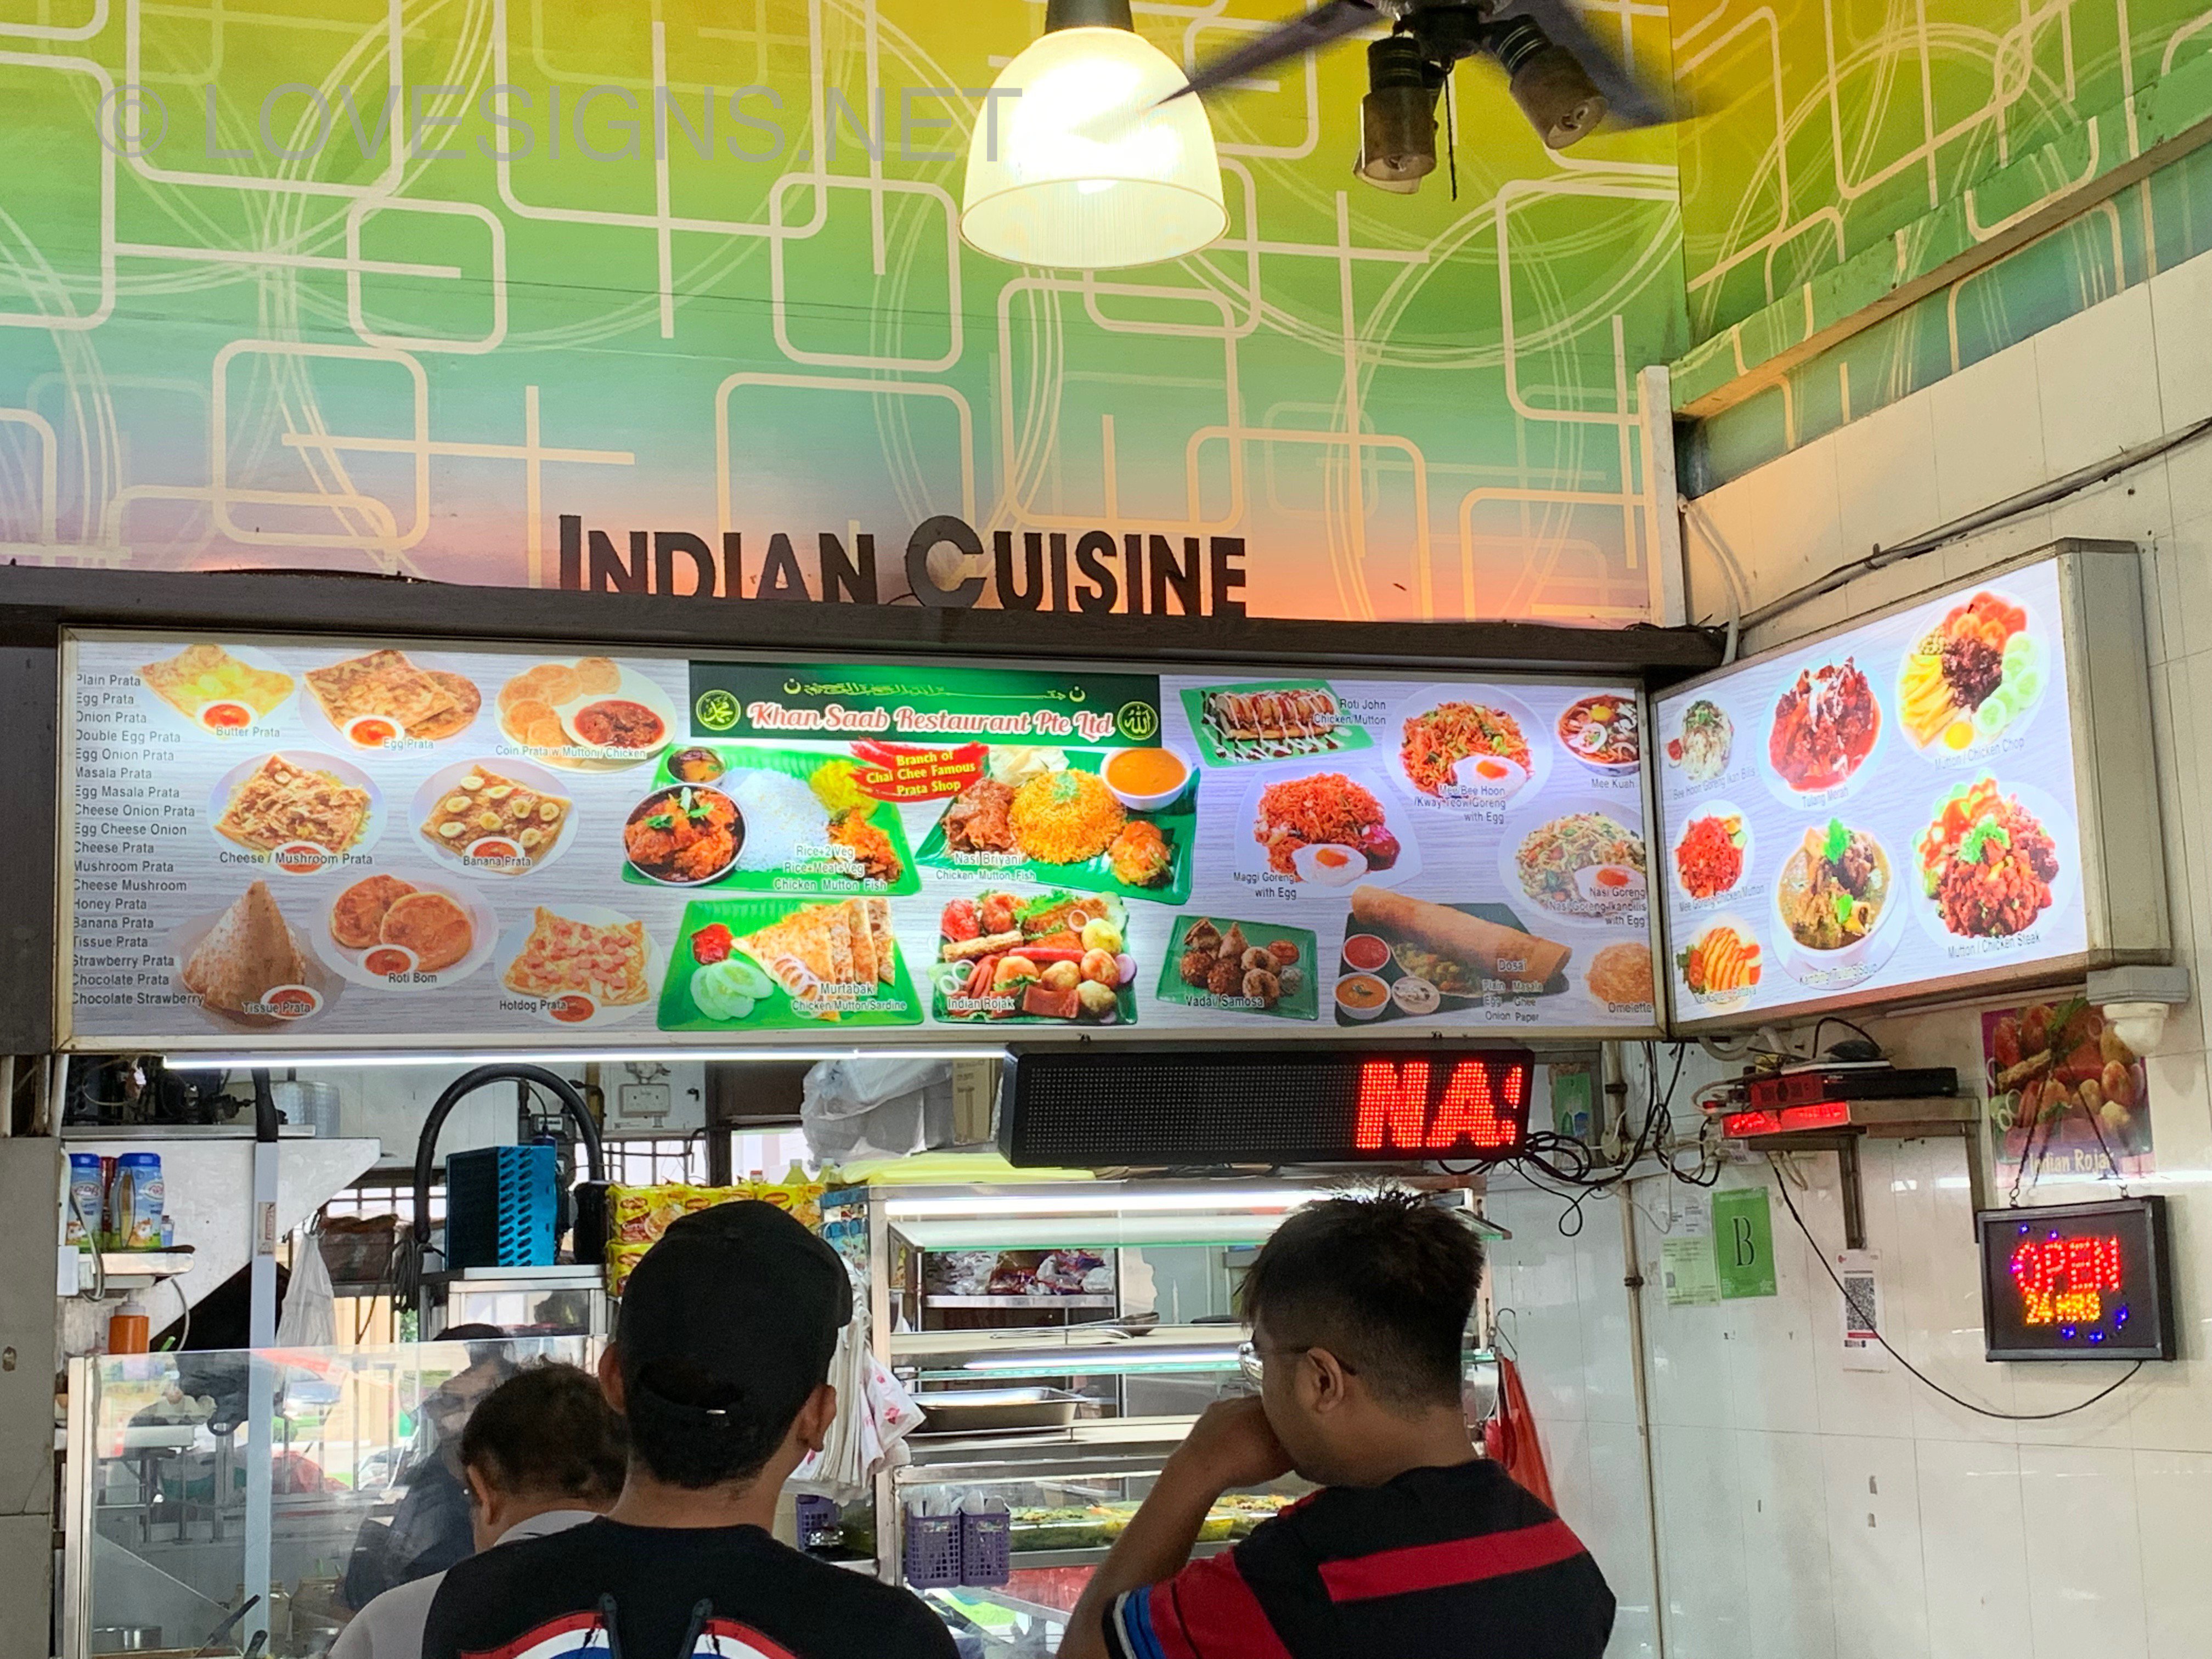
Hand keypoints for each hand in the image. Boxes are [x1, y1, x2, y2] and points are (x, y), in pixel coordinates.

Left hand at [1168, 1397, 1293, 1492]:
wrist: (1203, 1467)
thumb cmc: (1243, 1463)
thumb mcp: (1282, 1462)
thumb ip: (1298, 1449)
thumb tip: (1308, 1445)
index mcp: (1269, 1406)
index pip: (1289, 1405)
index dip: (1293, 1419)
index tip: (1294, 1432)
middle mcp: (1249, 1399)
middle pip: (1268, 1407)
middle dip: (1271, 1421)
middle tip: (1274, 1441)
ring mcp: (1228, 1404)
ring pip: (1246, 1410)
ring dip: (1250, 1423)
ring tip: (1252, 1445)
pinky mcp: (1211, 1412)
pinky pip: (1227, 1416)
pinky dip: (1231, 1427)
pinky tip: (1232, 1443)